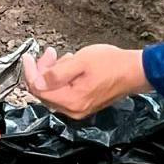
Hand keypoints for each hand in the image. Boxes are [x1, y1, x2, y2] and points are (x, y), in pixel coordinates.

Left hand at [21, 44, 149, 120]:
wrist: (135, 71)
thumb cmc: (112, 64)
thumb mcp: (81, 62)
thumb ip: (57, 73)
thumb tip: (37, 81)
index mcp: (72, 101)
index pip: (38, 90)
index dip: (30, 72)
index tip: (28, 57)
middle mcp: (74, 110)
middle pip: (45, 92)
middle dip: (42, 71)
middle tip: (50, 53)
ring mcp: (80, 108)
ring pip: (54, 91)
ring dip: (53, 73)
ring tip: (63, 56)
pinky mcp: (85, 103)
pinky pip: (65, 92)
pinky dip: (62, 78)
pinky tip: (70, 65)